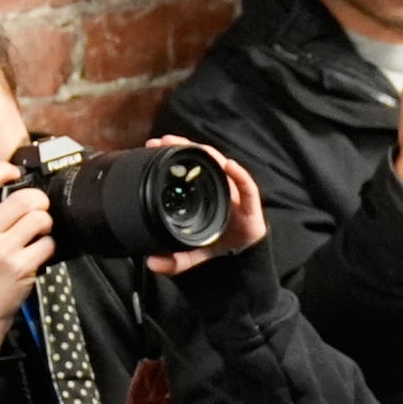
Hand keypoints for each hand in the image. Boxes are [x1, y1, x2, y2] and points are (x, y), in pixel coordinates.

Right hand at [0, 163, 56, 359]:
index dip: (3, 169)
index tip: (13, 172)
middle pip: (23, 198)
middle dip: (37, 200)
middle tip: (38, 207)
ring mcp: (1, 251)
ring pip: (39, 219)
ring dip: (45, 223)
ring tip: (39, 231)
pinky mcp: (20, 267)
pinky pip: (47, 244)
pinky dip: (48, 246)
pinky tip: (39, 252)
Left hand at [131, 136, 272, 279]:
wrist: (244, 260)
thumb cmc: (219, 246)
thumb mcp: (191, 253)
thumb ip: (173, 260)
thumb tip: (151, 263)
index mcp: (202, 194)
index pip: (186, 169)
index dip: (172, 155)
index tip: (153, 146)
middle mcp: (218, 188)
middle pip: (202, 161)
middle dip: (184, 147)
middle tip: (164, 140)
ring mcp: (235, 194)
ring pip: (222, 167)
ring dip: (208, 155)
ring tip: (193, 147)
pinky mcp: (251, 206)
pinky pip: (247, 187)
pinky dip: (239, 175)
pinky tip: (229, 166)